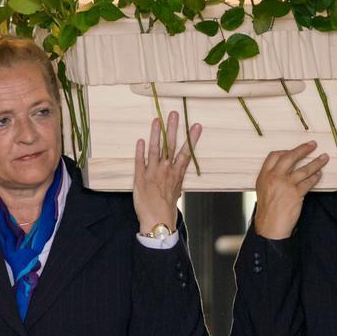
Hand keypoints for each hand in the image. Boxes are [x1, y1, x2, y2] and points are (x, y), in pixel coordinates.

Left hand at [134, 110, 199, 233]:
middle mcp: (166, 171)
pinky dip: (140, 151)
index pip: (186, 152)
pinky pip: (139, 162)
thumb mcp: (177, 190)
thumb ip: (176, 177)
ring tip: (157, 120)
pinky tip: (141, 140)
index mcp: (177, 174)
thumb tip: (178, 169)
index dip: (192, 138)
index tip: (197, 125)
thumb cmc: (167, 207)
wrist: (157, 221)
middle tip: (174, 114)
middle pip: (170, 146)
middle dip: (172, 129)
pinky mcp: (140, 178)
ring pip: (155, 150)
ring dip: (155, 134)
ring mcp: (153, 173)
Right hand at [254, 141, 328, 239]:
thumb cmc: (267, 211)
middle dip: (303, 149)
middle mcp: (275, 177)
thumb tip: (284, 169)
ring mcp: (286, 185)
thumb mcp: (262, 190)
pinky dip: (315, 177)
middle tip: (312, 145)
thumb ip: (271, 178)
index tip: (294, 150)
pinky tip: (319, 175)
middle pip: (290, 157)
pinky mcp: (296, 194)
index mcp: (264, 175)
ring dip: (316, 162)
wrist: (270, 226)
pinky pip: (309, 182)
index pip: (274, 156)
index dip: (286, 151)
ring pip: (304, 169)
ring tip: (324, 158)